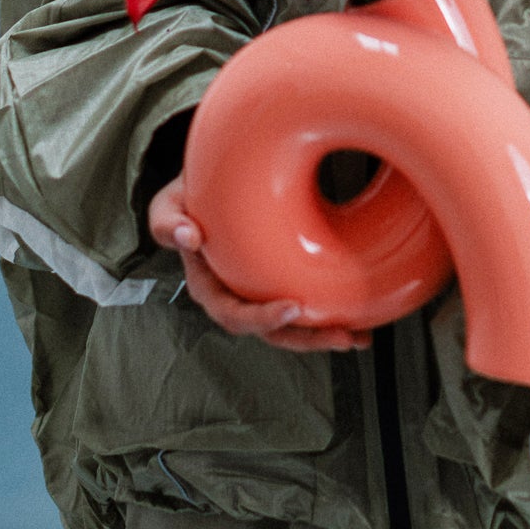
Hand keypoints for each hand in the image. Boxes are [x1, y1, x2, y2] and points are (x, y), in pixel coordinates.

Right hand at [147, 175, 371, 351]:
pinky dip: (332, 320)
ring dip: (324, 337)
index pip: (233, 313)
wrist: (211, 189)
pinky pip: (306, 310)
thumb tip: (186, 236)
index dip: (261, 318)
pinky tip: (362, 326)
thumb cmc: (191, 199)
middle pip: (270, 332)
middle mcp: (236, 299)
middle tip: (340, 336)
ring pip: (292, 329)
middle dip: (306, 339)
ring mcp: (260, 297)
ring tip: (356, 338)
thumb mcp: (169, 205)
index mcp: (209, 288)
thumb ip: (167, 220)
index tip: (292, 309)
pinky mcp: (281, 288)